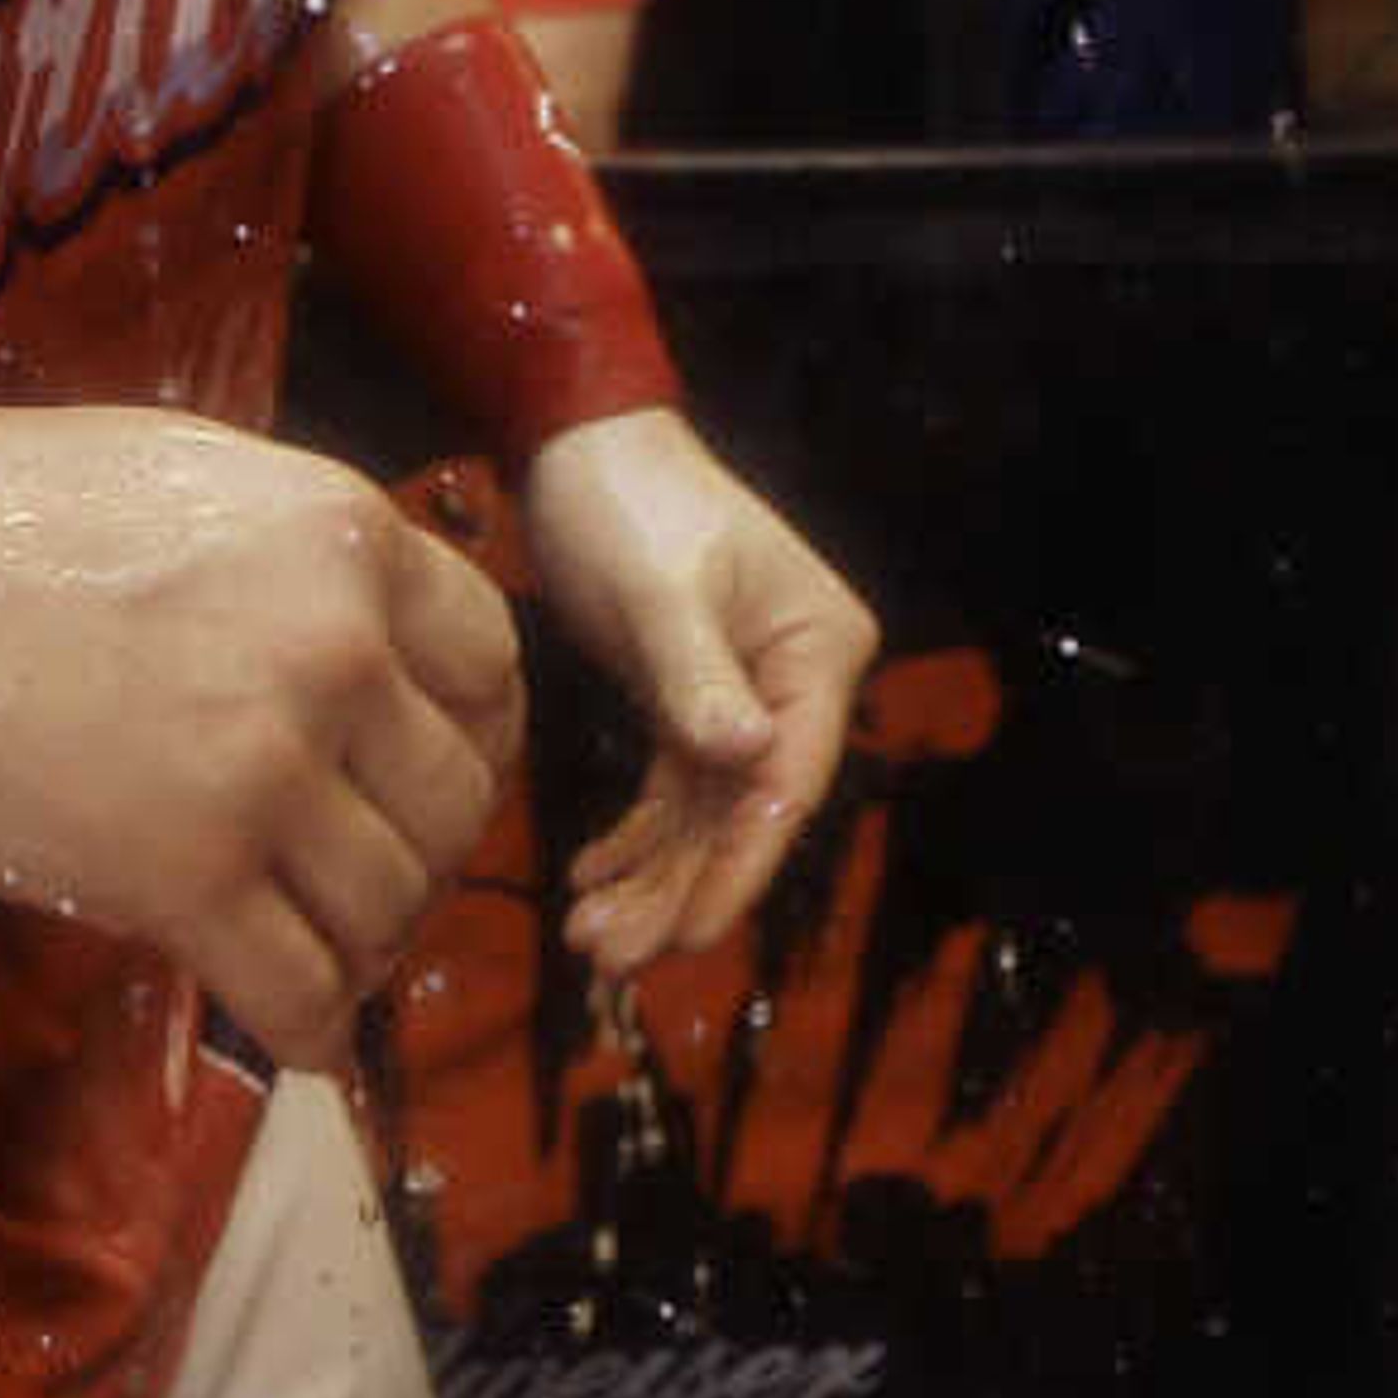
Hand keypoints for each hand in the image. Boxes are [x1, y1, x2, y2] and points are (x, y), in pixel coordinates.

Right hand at [0, 398, 527, 1072]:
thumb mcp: (198, 482)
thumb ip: (301, 566)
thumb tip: (368, 653)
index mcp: (345, 538)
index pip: (494, 667)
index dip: (473, 741)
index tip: (423, 784)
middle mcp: (333, 649)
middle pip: (457, 801)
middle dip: (422, 857)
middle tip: (363, 886)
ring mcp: (263, 765)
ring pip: (389, 907)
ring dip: (361, 949)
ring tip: (311, 956)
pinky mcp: (181, 872)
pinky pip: (303, 990)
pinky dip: (311, 1031)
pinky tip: (290, 1030)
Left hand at [520, 404, 873, 979]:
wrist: (579, 442)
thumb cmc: (627, 503)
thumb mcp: (657, 591)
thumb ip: (698, 675)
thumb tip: (751, 755)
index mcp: (817, 651)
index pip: (787, 782)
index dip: (740, 866)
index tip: (692, 935)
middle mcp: (797, 682)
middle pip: (744, 813)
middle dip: (680, 889)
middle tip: (609, 954)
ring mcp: (748, 697)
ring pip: (705, 813)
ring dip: (653, 876)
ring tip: (588, 936)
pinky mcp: (692, 701)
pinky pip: (673, 790)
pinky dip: (636, 836)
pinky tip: (591, 877)